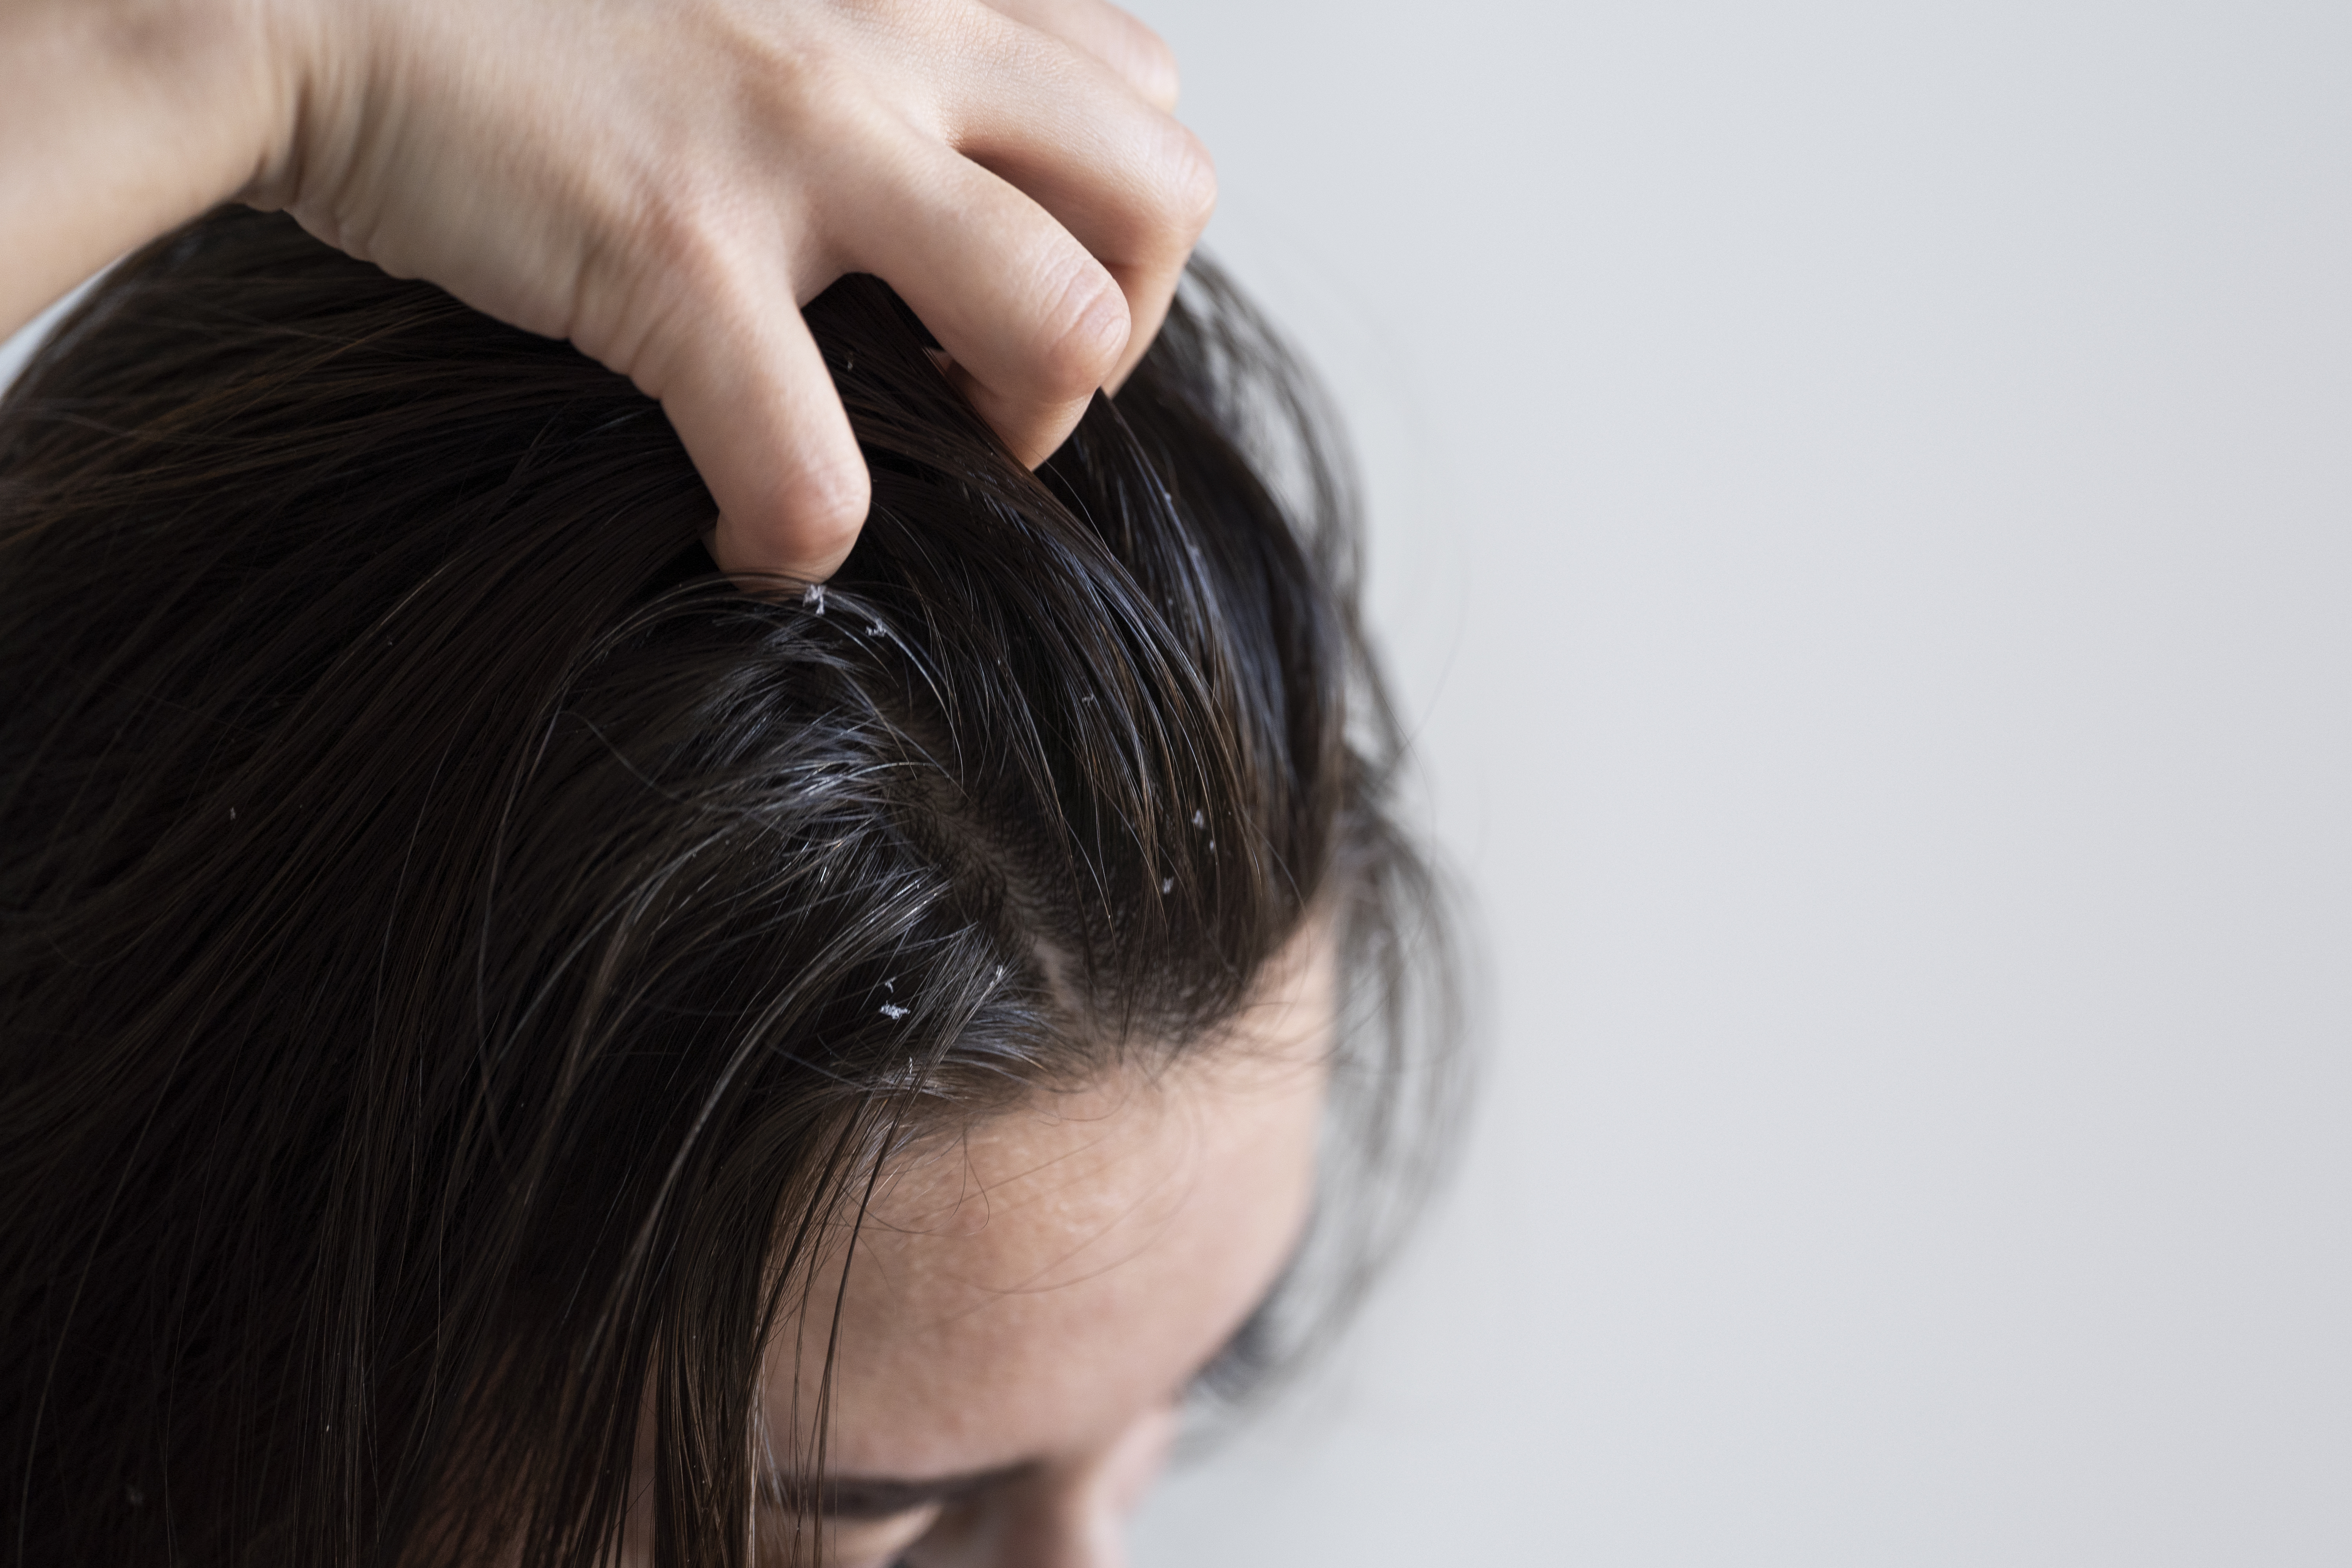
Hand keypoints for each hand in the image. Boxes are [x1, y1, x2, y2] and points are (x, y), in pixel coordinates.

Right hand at [247, 0, 1214, 579]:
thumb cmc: (529, 6)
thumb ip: (869, 50)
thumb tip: (943, 177)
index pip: (1140, 99)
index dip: (1112, 226)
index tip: (1015, 290)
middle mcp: (889, 38)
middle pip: (1163, 199)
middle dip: (1118, 330)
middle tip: (997, 386)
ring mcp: (792, 143)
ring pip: (1067, 321)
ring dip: (1018, 430)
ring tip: (917, 451)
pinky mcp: (671, 249)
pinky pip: (814, 465)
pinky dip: (797, 541)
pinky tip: (746, 543)